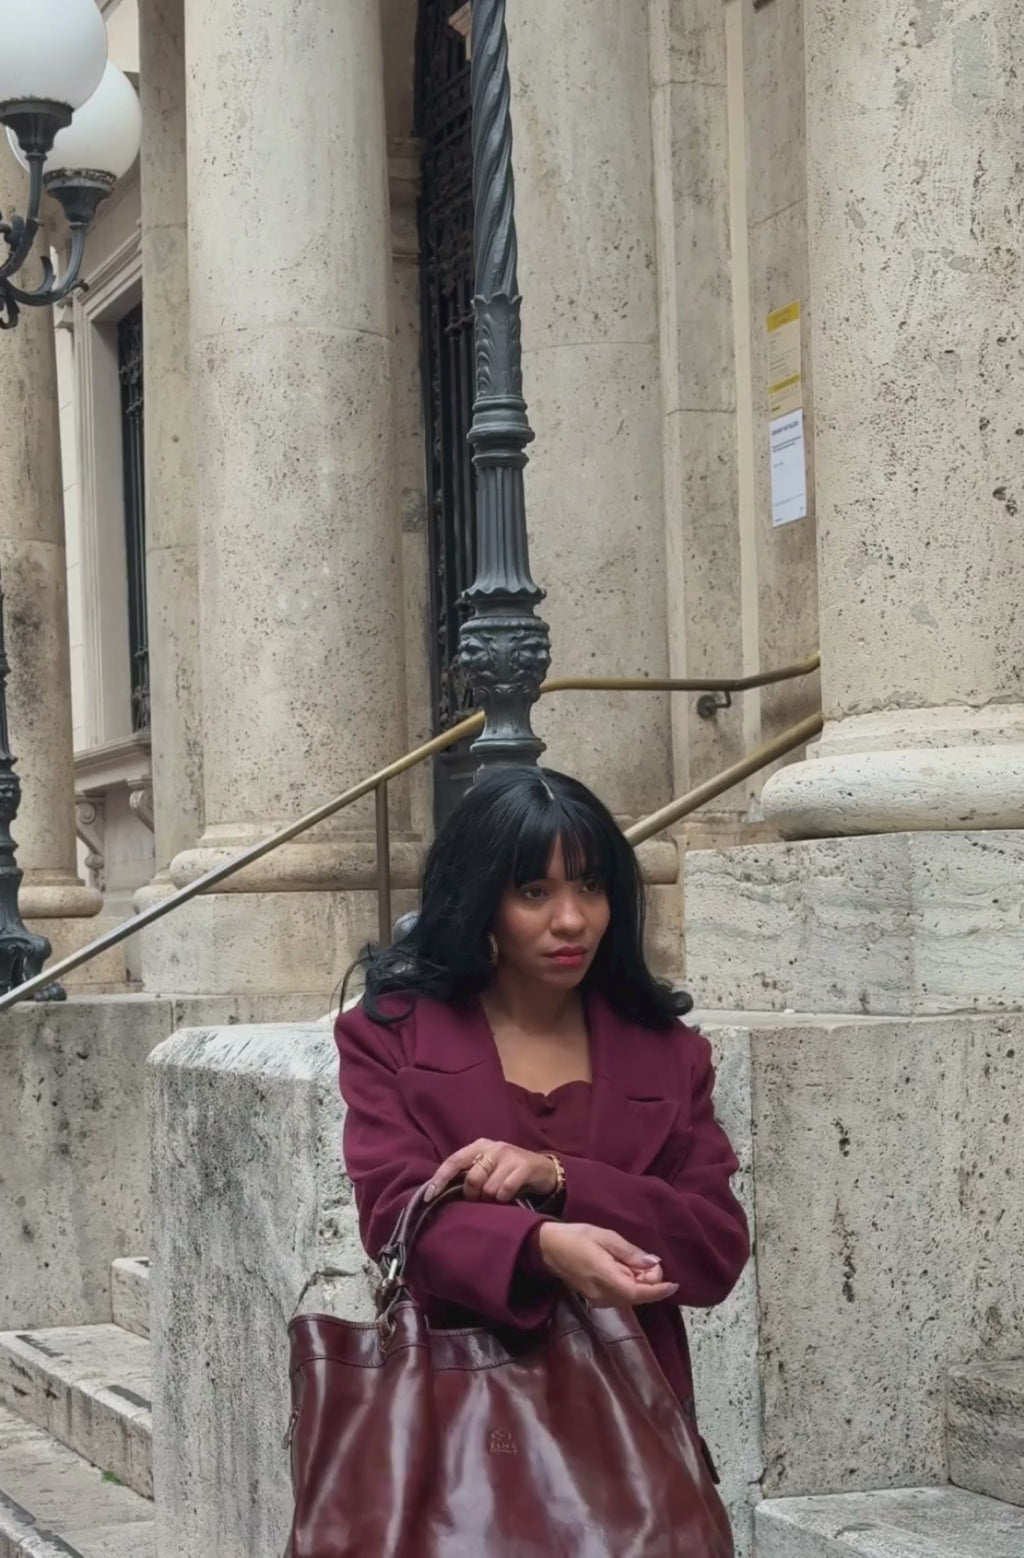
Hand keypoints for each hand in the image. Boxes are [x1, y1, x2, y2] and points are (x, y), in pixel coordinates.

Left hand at [426, 1139, 557, 1202]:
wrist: (544, 1169)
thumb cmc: (508, 1171)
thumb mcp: (487, 1167)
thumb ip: (469, 1173)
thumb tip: (441, 1192)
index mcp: (479, 1146)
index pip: (454, 1160)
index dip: (440, 1178)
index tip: (428, 1196)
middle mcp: (493, 1147)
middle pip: (472, 1179)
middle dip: (473, 1196)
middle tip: (481, 1200)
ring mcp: (509, 1156)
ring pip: (488, 1188)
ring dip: (491, 1200)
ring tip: (497, 1198)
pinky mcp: (524, 1167)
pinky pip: (505, 1192)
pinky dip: (504, 1199)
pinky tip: (509, 1198)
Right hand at [536, 1223, 678, 1307]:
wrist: (546, 1247)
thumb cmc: (576, 1237)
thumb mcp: (605, 1236)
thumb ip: (630, 1252)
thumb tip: (653, 1264)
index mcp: (606, 1278)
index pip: (639, 1292)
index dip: (659, 1291)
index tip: (674, 1284)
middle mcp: (603, 1295)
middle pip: (636, 1296)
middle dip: (648, 1282)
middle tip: (647, 1260)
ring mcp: (597, 1300)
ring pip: (628, 1297)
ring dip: (638, 1283)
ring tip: (633, 1261)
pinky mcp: (594, 1298)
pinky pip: (618, 1296)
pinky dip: (627, 1285)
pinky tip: (623, 1268)